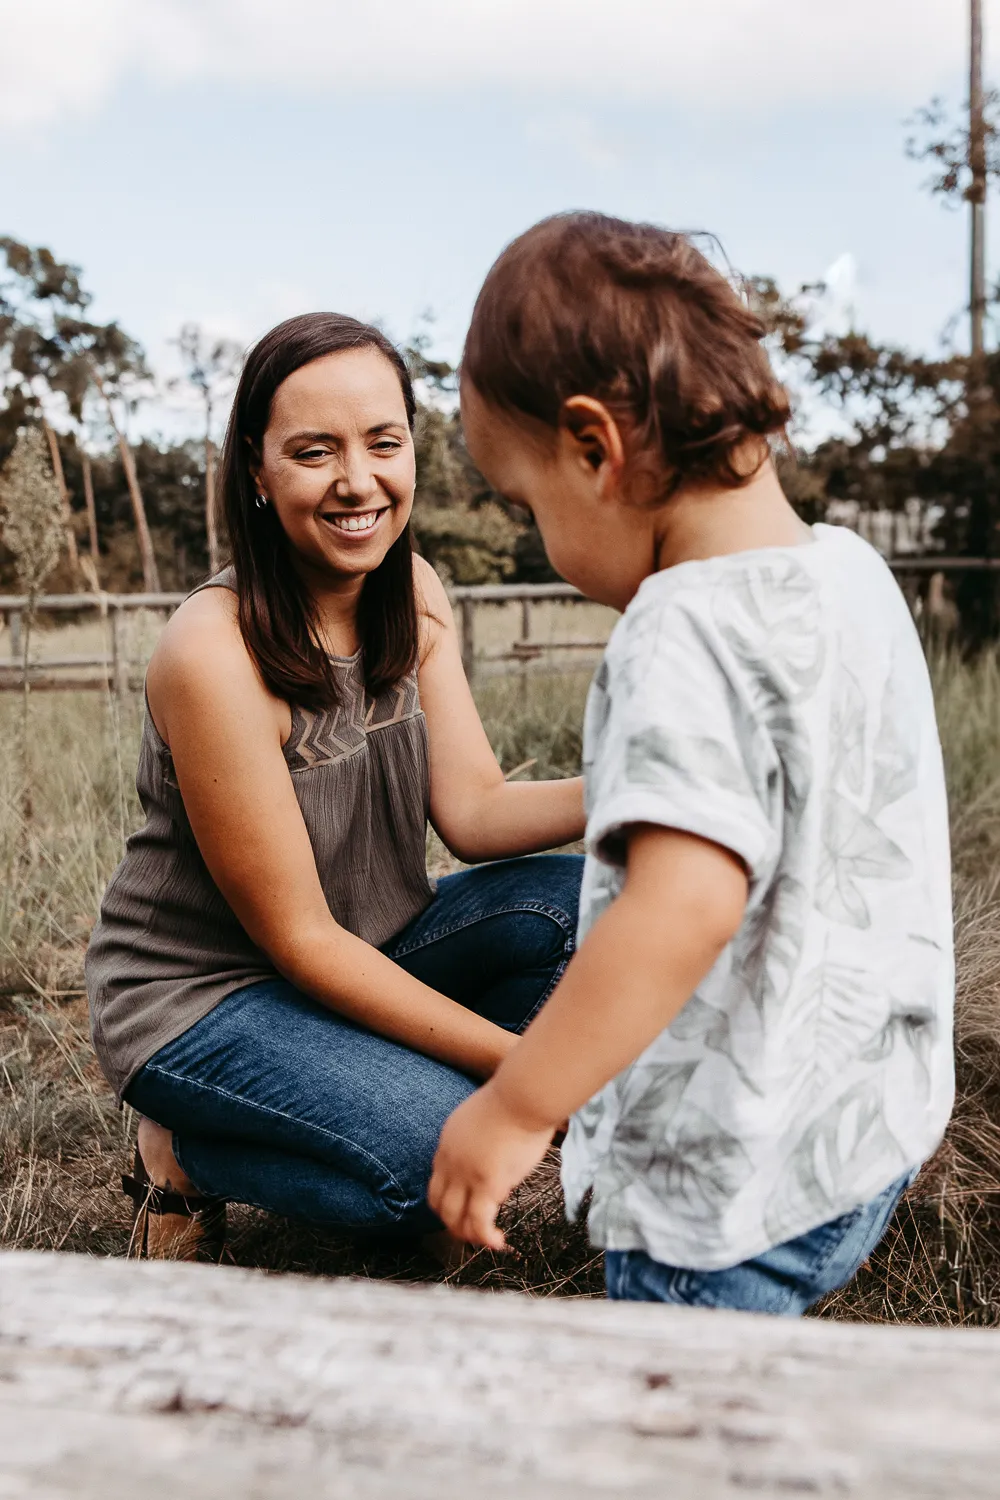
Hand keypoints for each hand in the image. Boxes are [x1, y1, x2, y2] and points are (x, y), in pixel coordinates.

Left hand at [428, 1082, 555, 1248]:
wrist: (523, 1095)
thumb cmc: (515, 1100)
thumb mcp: (484, 1118)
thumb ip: (481, 1140)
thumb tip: (492, 1154)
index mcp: (448, 1143)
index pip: (437, 1183)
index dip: (449, 1202)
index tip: (465, 1210)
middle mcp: (450, 1162)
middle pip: (440, 1205)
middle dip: (454, 1223)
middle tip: (473, 1232)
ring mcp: (466, 1174)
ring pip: (455, 1219)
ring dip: (468, 1235)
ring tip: (486, 1241)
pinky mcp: (487, 1184)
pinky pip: (479, 1222)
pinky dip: (485, 1238)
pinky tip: (499, 1243)